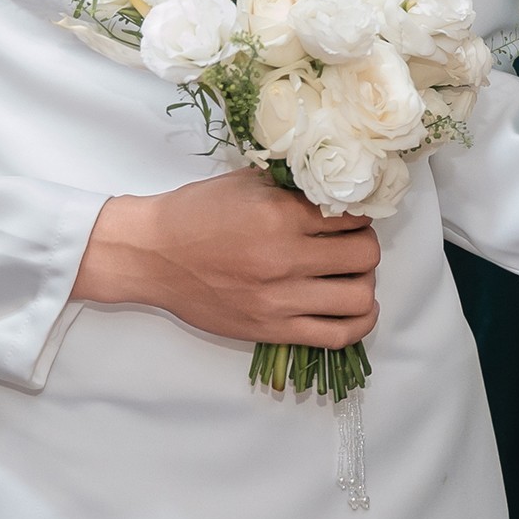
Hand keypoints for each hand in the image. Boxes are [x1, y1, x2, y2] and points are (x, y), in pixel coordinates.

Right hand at [75, 171, 380, 344]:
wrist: (153, 255)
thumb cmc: (196, 213)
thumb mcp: (248, 183)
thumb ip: (294, 186)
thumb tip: (340, 189)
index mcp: (280, 215)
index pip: (353, 215)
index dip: (360, 211)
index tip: (353, 213)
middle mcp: (285, 259)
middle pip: (365, 255)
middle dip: (365, 245)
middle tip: (352, 241)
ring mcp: (280, 300)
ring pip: (359, 297)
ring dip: (364, 282)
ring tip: (350, 274)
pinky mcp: (272, 330)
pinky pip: (336, 336)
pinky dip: (358, 323)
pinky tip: (355, 307)